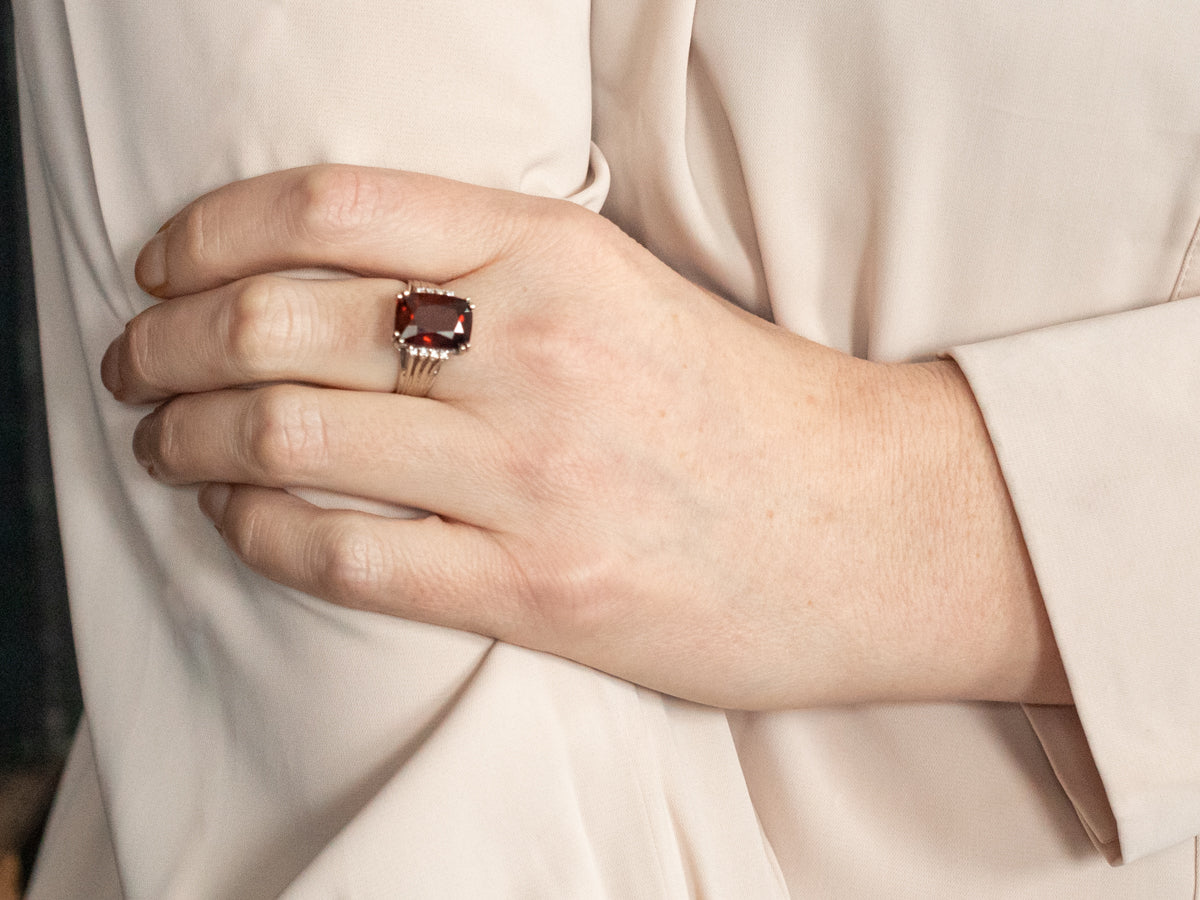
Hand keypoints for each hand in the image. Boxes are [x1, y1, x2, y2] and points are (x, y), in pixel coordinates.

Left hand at [102, 165, 1068, 707]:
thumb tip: (337, 283)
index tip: (165, 264)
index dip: (211, 232)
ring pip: (291, 441)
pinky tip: (238, 520)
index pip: (330, 211)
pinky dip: (260, 532)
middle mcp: (537, 353)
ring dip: (188, 439)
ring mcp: (535, 479)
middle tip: (137, 363)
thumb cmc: (749, 407)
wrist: (872, 526)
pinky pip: (347, 558)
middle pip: (280, 328)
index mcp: (558, 254)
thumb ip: (494, 271)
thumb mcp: (626, 289)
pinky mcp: (540, 592)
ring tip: (162, 442)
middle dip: (168, 345)